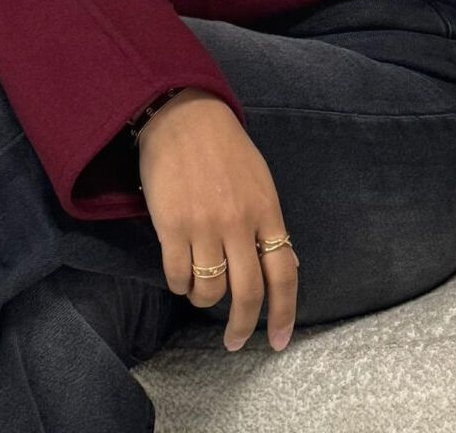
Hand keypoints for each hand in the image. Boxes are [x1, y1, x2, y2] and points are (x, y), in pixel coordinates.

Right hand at [135, 87, 299, 353]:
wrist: (181, 113)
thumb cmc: (223, 146)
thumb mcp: (259, 181)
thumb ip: (266, 222)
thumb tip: (278, 266)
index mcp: (266, 210)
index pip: (284, 274)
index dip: (284, 314)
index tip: (278, 342)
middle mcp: (238, 222)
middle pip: (247, 293)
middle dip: (242, 326)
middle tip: (235, 342)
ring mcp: (204, 225)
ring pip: (210, 290)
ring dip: (204, 301)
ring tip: (199, 292)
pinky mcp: (172, 225)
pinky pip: (177, 276)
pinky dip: (178, 285)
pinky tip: (179, 276)